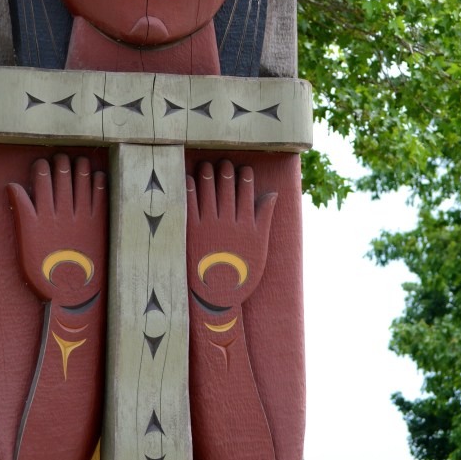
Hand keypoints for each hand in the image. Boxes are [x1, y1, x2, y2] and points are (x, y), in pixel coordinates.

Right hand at [7, 154, 106, 305]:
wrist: (69, 292)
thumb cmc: (43, 270)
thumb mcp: (25, 241)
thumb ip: (20, 211)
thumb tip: (12, 186)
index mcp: (42, 216)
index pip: (41, 181)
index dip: (41, 168)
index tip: (42, 162)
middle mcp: (62, 212)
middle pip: (62, 178)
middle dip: (61, 164)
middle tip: (62, 156)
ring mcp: (81, 217)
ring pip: (81, 184)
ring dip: (81, 169)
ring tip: (81, 160)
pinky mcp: (97, 225)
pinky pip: (99, 198)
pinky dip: (99, 185)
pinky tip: (99, 175)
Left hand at [187, 160, 276, 308]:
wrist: (218, 297)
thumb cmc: (242, 273)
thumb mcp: (259, 247)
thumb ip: (264, 218)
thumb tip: (272, 194)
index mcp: (246, 226)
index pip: (246, 194)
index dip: (245, 178)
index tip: (243, 168)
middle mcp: (228, 223)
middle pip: (227, 190)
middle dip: (226, 173)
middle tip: (224, 162)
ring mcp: (209, 227)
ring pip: (208, 193)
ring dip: (207, 176)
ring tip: (206, 166)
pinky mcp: (192, 232)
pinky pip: (189, 206)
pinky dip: (189, 190)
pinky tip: (188, 179)